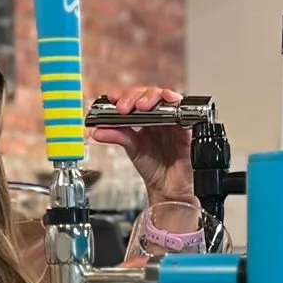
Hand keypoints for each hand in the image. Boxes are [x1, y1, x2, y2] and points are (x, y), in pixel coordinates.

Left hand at [89, 85, 192, 203]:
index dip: (123, 95)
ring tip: (141, 106)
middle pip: (149, 95)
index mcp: (145, 119)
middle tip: (123, 108)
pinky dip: (176, 104)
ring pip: (166, 98)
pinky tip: (167, 102)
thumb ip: (117, 136)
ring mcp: (172, 122)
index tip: (112, 99)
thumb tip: (98, 130)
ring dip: (153, 97)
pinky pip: (184, 112)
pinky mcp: (184, 130)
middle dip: (135, 97)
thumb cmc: (153, 168)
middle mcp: (159, 117)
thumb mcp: (131, 149)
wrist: (167, 188)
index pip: (134, 98)